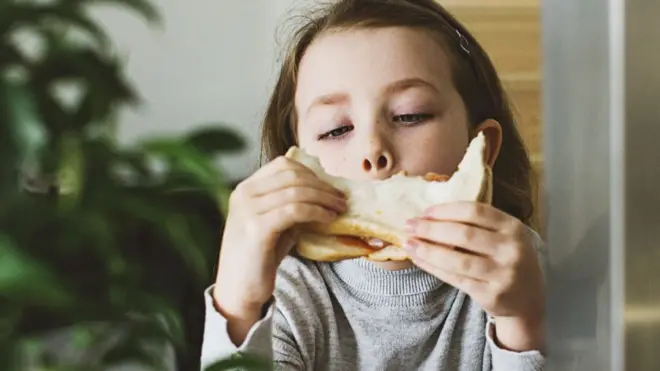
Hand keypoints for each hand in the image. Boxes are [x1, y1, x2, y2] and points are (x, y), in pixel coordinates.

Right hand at [213, 156, 345, 342]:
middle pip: (292, 175)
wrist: (238, 291)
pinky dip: (316, 211)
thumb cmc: (259, 258)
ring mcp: (248, 210)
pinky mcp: (257, 229)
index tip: (329, 186)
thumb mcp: (273, 223)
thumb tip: (323, 192)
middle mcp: (244, 194)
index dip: (311, 172)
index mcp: (245, 189)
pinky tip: (328, 219)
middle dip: (322, 185)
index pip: (282, 165)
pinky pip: (295, 210)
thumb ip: (289, 204)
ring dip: (324, 198)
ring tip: (339, 208)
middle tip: (341, 198)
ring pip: (296, 191)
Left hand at [403, 201, 544, 350]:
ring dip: (427, 250)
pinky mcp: (491, 294)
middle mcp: (511, 249)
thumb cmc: (506, 259)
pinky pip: (455, 278)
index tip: (425, 212)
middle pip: (463, 234)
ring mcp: (503, 274)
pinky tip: (419, 260)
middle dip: (431, 228)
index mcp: (513, 227)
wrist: (527, 300)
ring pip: (456, 259)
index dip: (446, 210)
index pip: (475, 211)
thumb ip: (477, 224)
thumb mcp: (503, 237)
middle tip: (409, 225)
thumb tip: (429, 215)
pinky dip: (433, 267)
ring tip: (408, 243)